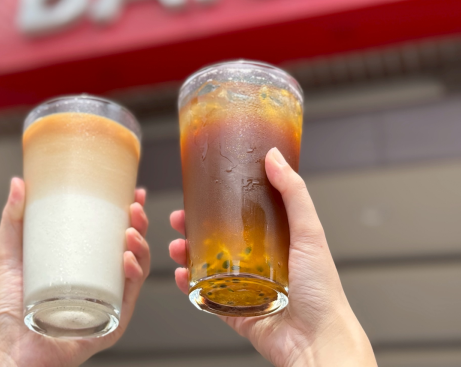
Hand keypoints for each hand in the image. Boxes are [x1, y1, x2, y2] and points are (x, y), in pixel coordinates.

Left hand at [0, 178, 150, 366]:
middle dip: (139, 225)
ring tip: (130, 231)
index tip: (134, 191)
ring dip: (141, 246)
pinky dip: (134, 276)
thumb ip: (13, 218)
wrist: (6, 348)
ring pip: (137, 270)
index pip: (113, 233)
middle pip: (131, 248)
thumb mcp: (10, 253)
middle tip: (134, 208)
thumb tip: (19, 183)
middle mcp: (100, 281)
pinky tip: (127, 260)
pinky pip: (130, 297)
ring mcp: (107, 301)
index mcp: (84, 263)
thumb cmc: (8, 307)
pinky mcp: (110, 322)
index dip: (128, 212)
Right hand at [169, 148, 376, 366]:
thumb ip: (294, 193)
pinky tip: (181, 276)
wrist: (318, 342)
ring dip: (186, 254)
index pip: (241, 215)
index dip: (218, 202)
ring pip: (206, 265)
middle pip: (217, 238)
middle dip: (193, 228)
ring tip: (176, 248)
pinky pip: (205, 296)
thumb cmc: (322, 291)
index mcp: (275, 241)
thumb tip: (275, 157)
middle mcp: (258, 262)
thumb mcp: (310, 232)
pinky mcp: (234, 310)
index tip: (200, 192)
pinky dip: (189, 285)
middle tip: (178, 219)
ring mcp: (244, 286)